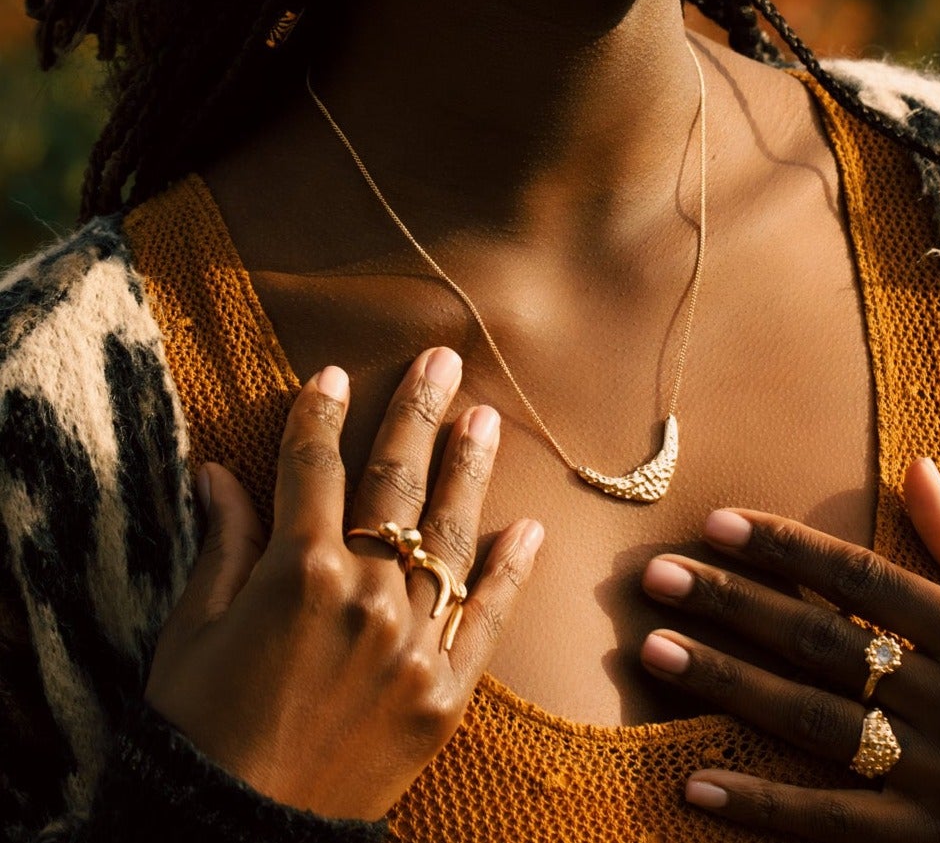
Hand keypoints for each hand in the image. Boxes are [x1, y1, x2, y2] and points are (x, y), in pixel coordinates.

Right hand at [146, 348, 542, 820]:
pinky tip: (531, 528)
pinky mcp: (445, 693)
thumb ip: (222, 547)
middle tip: (443, 360)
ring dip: (469, 470)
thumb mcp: (192, 634)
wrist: (235, 840)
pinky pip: (489, 619)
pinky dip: (512, 571)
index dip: (319, 416)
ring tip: (485, 418)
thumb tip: (216, 472)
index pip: (313, 468)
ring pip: (450, 535)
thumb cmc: (198, 734)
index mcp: (297, 571)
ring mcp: (413, 642)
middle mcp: (365, 594)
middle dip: (417, 413)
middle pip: (396, 482)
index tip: (333, 375)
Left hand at [639, 458, 939, 840]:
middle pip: (823, 647)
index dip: (786, 548)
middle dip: (732, 607)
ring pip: (816, 730)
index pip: (865, 581)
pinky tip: (699, 782)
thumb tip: (912, 470)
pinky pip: (838, 830)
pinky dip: (766, 807)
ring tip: (654, 654)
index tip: (717, 523)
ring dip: (728, 688)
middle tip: (655, 578)